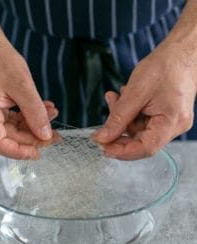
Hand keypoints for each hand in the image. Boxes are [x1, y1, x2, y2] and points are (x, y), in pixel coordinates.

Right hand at [0, 37, 57, 158]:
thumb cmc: (0, 59)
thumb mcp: (23, 86)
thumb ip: (35, 113)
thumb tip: (45, 136)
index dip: (20, 151)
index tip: (39, 152)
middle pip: (8, 138)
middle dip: (32, 137)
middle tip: (54, 135)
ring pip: (13, 130)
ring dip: (34, 125)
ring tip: (52, 115)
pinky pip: (12, 120)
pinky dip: (28, 117)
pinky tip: (44, 110)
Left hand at [92, 42, 196, 159]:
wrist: (181, 52)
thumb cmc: (165, 66)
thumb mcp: (136, 92)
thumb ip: (118, 118)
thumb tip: (102, 138)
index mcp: (171, 122)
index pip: (145, 148)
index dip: (121, 152)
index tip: (102, 146)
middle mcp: (173, 127)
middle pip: (140, 141)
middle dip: (118, 131)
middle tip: (102, 123)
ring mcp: (169, 122)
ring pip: (138, 131)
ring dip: (122, 118)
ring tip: (114, 98)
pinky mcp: (164, 116)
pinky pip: (142, 122)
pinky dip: (129, 113)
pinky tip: (123, 97)